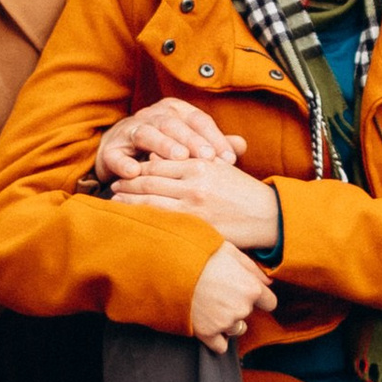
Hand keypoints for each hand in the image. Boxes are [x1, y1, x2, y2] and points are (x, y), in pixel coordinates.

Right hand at [95, 97, 243, 184]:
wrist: (119, 153)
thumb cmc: (161, 150)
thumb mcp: (188, 145)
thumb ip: (213, 145)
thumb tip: (242, 145)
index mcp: (175, 111)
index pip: (198, 120)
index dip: (215, 138)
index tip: (229, 158)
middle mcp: (153, 115)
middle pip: (174, 123)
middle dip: (192, 140)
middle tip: (207, 157)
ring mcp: (130, 129)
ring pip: (147, 132)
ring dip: (163, 144)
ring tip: (178, 158)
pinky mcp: (110, 148)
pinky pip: (116, 154)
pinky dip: (124, 162)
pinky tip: (134, 172)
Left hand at [111, 150, 281, 247]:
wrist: (268, 216)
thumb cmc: (242, 191)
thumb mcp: (219, 167)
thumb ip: (190, 160)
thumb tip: (156, 157)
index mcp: (199, 164)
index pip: (158, 163)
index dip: (138, 167)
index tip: (125, 171)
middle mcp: (193, 182)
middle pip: (149, 180)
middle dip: (128, 183)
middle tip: (113, 185)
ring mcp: (193, 204)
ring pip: (150, 200)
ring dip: (129, 200)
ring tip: (115, 201)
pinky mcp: (196, 225)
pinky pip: (162, 220)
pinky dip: (144, 218)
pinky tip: (133, 219)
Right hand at [189, 240, 276, 351]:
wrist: (170, 267)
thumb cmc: (201, 255)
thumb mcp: (231, 251)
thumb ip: (253, 268)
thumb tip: (268, 281)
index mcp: (251, 288)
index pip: (270, 303)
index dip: (260, 298)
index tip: (247, 293)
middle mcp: (242, 308)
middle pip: (248, 314)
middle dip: (238, 305)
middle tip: (219, 292)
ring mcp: (225, 322)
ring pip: (236, 329)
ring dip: (228, 321)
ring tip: (211, 305)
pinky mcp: (207, 333)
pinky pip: (220, 345)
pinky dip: (216, 338)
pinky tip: (208, 324)